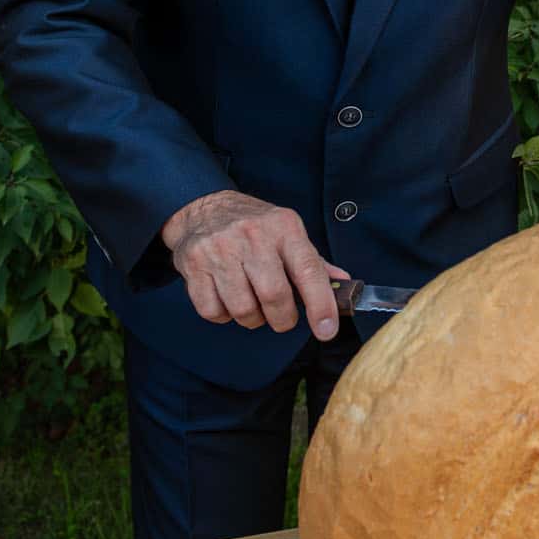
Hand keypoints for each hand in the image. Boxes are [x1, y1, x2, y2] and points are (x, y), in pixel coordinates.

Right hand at [161, 190, 350, 338]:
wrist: (204, 208)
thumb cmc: (254, 226)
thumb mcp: (288, 232)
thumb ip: (314, 263)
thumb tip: (344, 285)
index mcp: (284, 228)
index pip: (309, 270)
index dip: (321, 304)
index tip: (326, 330)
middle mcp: (252, 236)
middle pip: (273, 296)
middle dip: (282, 319)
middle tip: (282, 318)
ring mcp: (220, 250)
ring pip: (242, 309)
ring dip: (252, 319)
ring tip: (252, 304)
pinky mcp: (194, 266)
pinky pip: (213, 312)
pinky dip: (223, 316)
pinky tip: (227, 299)